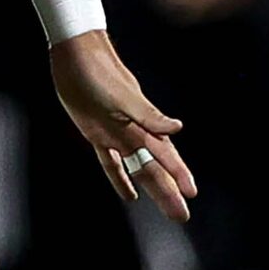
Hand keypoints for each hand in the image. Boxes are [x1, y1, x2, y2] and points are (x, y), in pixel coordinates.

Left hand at [51, 33, 198, 221]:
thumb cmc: (100, 72)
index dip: (177, 175)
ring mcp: (115, 133)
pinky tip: (129, 195)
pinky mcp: (96, 132)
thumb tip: (178, 128)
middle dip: (168, 191)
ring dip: (150, 187)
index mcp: (143, 124)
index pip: (164, 156)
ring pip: (136, 167)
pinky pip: (110, 161)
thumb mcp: (123, 95)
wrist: (76, 52)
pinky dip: (120, 178)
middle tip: (182, 216)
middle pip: (153, 168)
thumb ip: (149, 115)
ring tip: (167, 207)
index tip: (192, 193)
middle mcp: (133, 132)